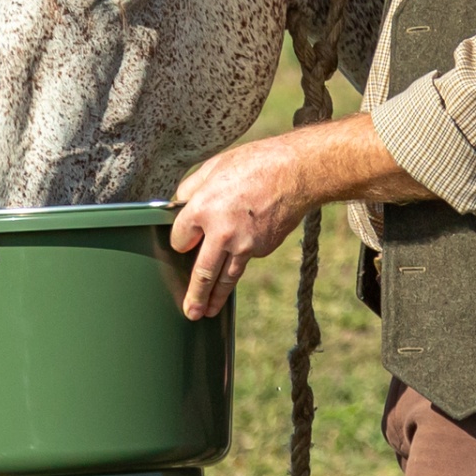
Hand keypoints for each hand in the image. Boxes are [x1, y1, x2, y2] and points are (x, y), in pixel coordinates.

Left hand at [169, 134, 314, 320]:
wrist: (296, 172)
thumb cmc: (254, 163)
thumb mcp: (214, 166)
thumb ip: (192, 188)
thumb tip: (179, 204)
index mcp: (202, 209)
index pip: (180, 238)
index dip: (180, 240)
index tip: (183, 243)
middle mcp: (221, 233)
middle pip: (202, 272)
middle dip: (194, 295)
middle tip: (190, 312)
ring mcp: (244, 245)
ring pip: (226, 277)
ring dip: (216, 297)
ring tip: (208, 312)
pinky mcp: (263, 249)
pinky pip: (246, 258)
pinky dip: (241, 260)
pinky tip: (242, 257)